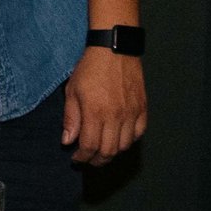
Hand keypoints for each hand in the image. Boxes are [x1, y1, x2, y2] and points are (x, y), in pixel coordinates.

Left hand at [64, 48, 146, 163]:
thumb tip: (67, 141)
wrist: (114, 50)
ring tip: (101, 152)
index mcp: (95, 112)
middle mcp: (116, 116)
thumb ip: (70, 118)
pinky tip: (118, 139)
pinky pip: (139, 133)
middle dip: (97, 160)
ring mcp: (132, 113)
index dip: (82, 157)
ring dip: (112, 153)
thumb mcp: (72, 91)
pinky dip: (129, 141)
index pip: (90, 146)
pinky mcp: (142, 108)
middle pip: (109, 151)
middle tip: (88, 160)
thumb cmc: (89, 69)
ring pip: (124, 145)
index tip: (76, 159)